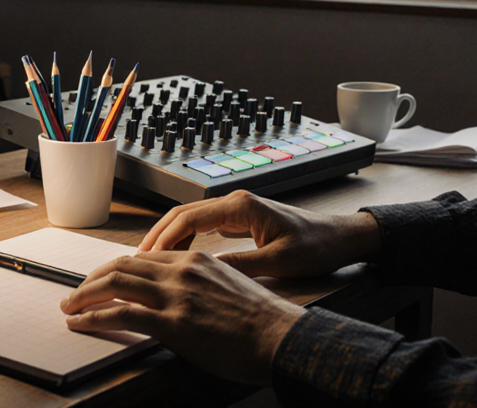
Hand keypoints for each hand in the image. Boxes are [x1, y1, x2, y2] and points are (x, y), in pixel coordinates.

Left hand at [60, 251, 304, 384]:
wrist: (280, 337)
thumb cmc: (261, 321)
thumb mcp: (228, 287)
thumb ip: (200, 285)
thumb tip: (181, 297)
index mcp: (195, 260)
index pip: (143, 257)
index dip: (115, 269)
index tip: (101, 281)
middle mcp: (181, 271)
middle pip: (122, 265)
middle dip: (92, 278)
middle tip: (76, 293)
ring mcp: (176, 296)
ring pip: (115, 283)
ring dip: (84, 295)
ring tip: (69, 306)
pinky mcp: (173, 323)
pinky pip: (121, 315)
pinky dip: (93, 317)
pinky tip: (80, 323)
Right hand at [138, 189, 381, 278]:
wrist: (340, 238)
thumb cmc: (316, 247)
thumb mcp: (279, 262)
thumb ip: (240, 266)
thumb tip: (203, 274)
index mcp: (240, 206)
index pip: (188, 218)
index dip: (163, 238)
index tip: (144, 258)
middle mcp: (234, 202)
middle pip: (182, 214)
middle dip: (157, 235)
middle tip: (136, 261)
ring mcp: (237, 209)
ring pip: (190, 219)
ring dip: (169, 238)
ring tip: (150, 262)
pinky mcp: (241, 219)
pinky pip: (203, 226)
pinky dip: (185, 240)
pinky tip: (178, 258)